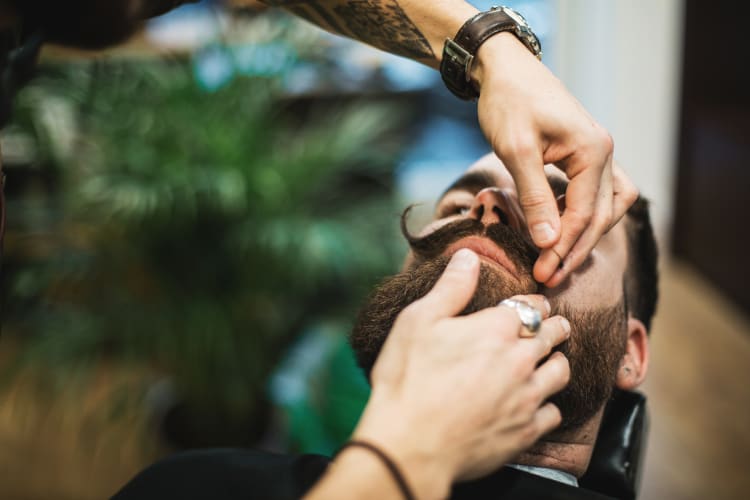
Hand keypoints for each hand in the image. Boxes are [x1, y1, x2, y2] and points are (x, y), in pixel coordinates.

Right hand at [352, 249, 570, 498]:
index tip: (536, 304)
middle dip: (556, 327)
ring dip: (557, 362)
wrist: (411, 444)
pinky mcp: (526, 431)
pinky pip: (553, 412)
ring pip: (561, 372)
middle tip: (557, 326)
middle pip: (553, 336)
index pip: (531, 307)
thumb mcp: (419, 321)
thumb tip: (469, 256)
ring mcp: (527, 397)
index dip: (534, 303)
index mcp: (497, 329)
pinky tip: (537, 404)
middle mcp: (521, 359)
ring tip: (552, 361)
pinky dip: (548, 405)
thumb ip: (451, 287)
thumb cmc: (408, 379)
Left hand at [472, 33, 638, 286]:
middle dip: (574, 250)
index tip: (542, 274)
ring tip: (556, 261)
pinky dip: (579, 216)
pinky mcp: (584, 156)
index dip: (563, 248)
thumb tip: (548, 242)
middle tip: (548, 279)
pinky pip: (594, 195)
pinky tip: (554, 230)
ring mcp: (598, 154)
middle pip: (600, 217)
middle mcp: (604, 153)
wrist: (504, 70)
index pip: (584, 214)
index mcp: (593, 151)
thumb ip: (534, 197)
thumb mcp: (516, 150)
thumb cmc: (508, 103)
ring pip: (605, 208)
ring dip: (583, 236)